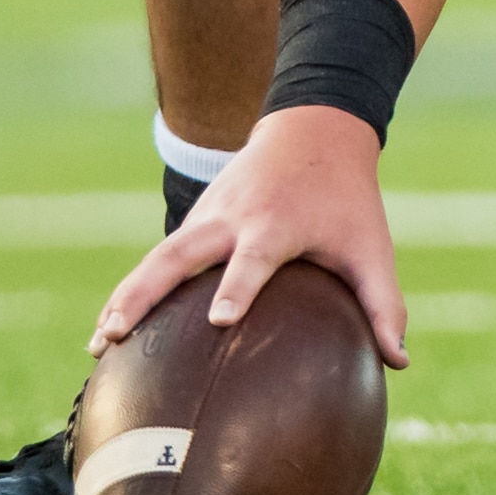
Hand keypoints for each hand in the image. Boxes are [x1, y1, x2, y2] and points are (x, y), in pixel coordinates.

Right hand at [91, 106, 408, 369]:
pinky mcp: (194, 222)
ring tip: (97, 344)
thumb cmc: (346, 199)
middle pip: (178, 256)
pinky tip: (108, 333)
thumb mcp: (371, 246)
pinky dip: (130, 291)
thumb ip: (383, 304)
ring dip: (124, 297)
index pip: (254, 258)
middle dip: (146, 294)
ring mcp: (206, 218)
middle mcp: (231, 218)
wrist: (313, 130)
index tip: (219, 320)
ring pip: (155, 258)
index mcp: (275, 223)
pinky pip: (156, 259)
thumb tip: (398, 363)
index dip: (238, 287)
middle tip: (116, 333)